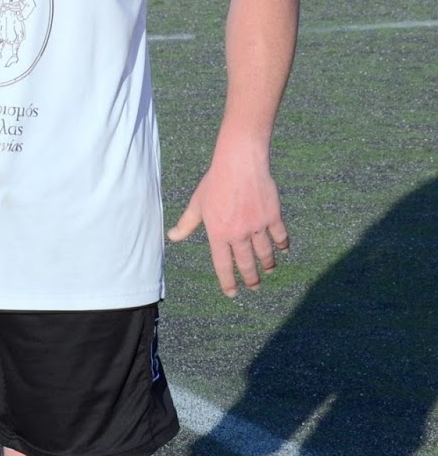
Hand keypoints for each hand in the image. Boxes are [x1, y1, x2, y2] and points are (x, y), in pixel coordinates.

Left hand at [167, 148, 288, 298]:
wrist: (239, 162)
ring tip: (269, 271)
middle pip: (246, 264)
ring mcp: (257, 226)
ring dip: (267, 265)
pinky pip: (280, 236)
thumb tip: (172, 236)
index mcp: (218, 233)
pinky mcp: (272, 216)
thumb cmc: (215, 181)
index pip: (223, 265)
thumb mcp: (197, 203)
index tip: (232, 293)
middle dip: (251, 279)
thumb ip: (187, 223)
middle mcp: (238, 234)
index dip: (228, 281)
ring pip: (265, 253)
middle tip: (254, 287)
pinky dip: (282, 245)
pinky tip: (282, 250)